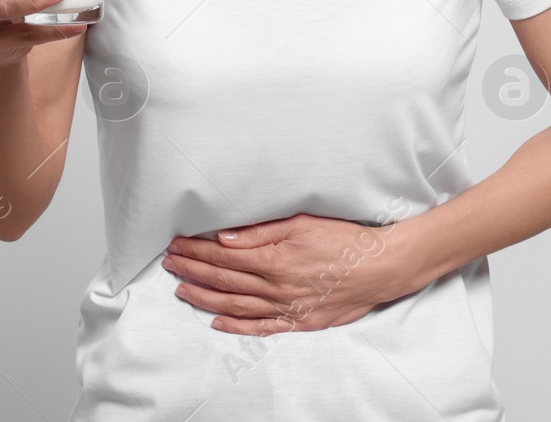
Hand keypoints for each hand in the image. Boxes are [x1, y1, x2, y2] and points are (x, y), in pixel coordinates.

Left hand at [163, 214, 413, 335]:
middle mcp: (275, 286)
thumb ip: (261, 233)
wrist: (380, 268)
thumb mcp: (302, 224)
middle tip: (170, 264)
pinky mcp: (298, 322)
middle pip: (224, 280)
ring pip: (235, 306)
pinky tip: (217, 323)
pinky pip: (260, 328)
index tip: (177, 245)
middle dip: (192, 270)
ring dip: (205, 298)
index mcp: (274, 259)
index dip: (196, 251)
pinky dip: (236, 327)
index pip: (223, 256)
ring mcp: (285, 307)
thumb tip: (225, 238)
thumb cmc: (344, 240)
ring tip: (182, 290)